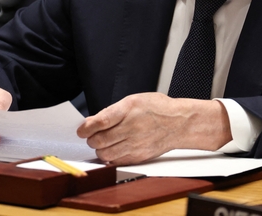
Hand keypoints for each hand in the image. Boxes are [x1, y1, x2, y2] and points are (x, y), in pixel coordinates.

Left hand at [76, 93, 231, 164]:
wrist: (179, 123)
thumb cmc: (157, 109)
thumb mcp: (133, 100)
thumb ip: (112, 111)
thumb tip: (92, 121)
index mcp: (129, 109)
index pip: (100, 122)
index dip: (86, 128)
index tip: (81, 130)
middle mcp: (132, 128)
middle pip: (100, 140)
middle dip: (91, 139)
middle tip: (90, 136)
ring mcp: (136, 144)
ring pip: (105, 154)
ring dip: (99, 149)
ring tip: (102, 143)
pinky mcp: (139, 157)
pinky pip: (116, 161)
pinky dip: (110, 157)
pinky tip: (112, 150)